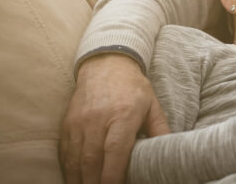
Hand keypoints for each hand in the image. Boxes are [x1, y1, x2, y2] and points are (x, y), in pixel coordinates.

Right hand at [59, 54, 169, 183]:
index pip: (115, 150)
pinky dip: (69, 170)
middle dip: (95, 183)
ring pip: (75, 160)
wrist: (106, 64)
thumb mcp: (152, 106)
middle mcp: (98, 119)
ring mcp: (79, 122)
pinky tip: (76, 180)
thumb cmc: (133, 87)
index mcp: (123, 115)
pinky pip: (65, 153)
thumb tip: (169, 153)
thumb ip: (160, 130)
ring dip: (80, 180)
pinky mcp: (67, 124)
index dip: (112, 174)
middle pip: (92, 160)